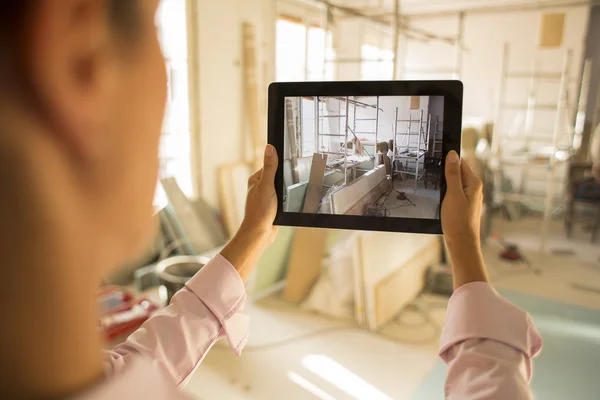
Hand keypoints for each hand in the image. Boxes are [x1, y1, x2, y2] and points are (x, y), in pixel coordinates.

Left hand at [220, 145, 278, 280]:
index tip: (290, 166)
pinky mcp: (272, 206)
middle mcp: (260, 187)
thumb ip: (270, 167)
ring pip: (282, 189)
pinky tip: (288, 204)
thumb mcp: (267, 186)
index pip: (271, 166)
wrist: (260, 233)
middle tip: (289, 185)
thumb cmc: (259, 211)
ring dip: (287, 192)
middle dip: (285, 180)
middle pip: (278, 177)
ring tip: (287, 197)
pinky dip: (287, 200)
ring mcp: (266, 197)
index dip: (281, 166)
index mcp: (256, 179)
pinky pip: (283, 199)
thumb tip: (270, 148)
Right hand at [441, 151, 488, 288]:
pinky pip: (453, 193)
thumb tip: (453, 154)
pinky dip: (445, 193)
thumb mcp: (453, 194)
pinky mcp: (463, 205)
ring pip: (454, 183)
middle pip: (457, 172)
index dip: (448, 160)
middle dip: (445, 172)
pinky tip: (438, 198)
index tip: (435, 159)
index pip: (460, 163)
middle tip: (431, 174)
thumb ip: (453, 174)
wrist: (461, 244)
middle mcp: (474, 189)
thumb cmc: (458, 221)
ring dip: (444, 183)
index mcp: (474, 183)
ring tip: (434, 187)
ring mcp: (469, 197)